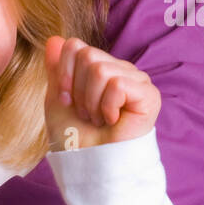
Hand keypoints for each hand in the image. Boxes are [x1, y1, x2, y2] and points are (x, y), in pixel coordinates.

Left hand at [44, 36, 160, 149]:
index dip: (64, 73)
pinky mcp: (148, 94)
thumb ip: (57, 69)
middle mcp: (119, 69)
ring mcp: (135, 79)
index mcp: (99, 67)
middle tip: (86, 114)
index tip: (66, 99)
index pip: (75, 45)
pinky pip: (117, 84)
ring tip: (99, 119)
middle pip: (87, 55)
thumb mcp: (57, 99)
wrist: (90, 166)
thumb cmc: (75, 138)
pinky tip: (113, 121)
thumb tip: (54, 38)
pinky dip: (107, 107)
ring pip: (100, 69)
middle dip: (78, 90)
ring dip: (92, 102)